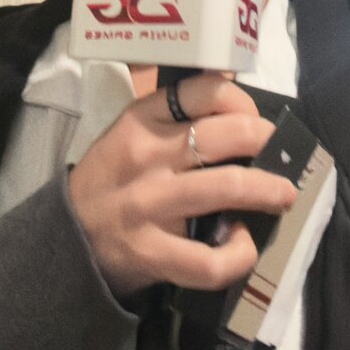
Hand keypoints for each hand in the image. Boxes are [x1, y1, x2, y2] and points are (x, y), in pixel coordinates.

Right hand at [68, 73, 296, 296]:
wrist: (66, 237)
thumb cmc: (112, 176)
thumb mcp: (131, 130)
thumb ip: (173, 111)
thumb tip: (230, 89)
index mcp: (141, 119)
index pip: (202, 90)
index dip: (240, 100)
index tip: (252, 116)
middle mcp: (147, 156)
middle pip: (224, 135)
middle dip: (264, 140)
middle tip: (279, 150)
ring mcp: (150, 206)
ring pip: (227, 188)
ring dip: (267, 190)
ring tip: (283, 195)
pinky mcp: (152, 254)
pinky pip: (209, 259)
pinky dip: (238, 253)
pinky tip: (241, 243)